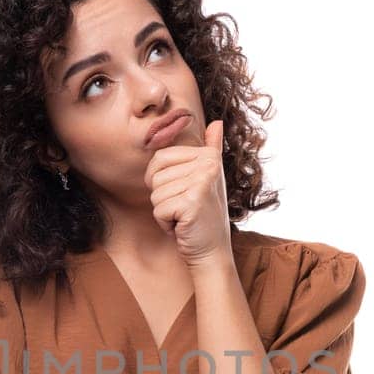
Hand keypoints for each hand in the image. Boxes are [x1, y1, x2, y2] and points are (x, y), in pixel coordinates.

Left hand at [144, 118, 232, 269]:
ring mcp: (201, 183)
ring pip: (155, 194)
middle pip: (155, 176)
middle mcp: (208, 165)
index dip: (160, 181)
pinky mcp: (191, 203)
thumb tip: (217, 122)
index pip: (159, 158)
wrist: (212, 251)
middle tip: (184, 209)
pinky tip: (183, 226)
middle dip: (163, 198)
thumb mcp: (209, 179)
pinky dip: (165, 223)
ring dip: (165, 212)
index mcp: (208, 156)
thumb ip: (212, 149)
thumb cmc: (204, 216)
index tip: (181, 193)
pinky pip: (158, 209)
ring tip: (184, 217)